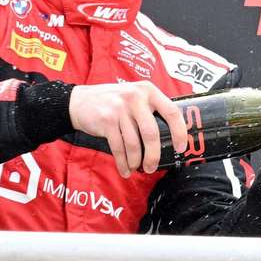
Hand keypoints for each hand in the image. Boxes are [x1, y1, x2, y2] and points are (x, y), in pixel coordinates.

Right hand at [69, 80, 183, 177]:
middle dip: (153, 155)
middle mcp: (136, 97)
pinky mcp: (106, 120)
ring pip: (133, 143)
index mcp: (149, 91)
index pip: (171, 112)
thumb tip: (171, 135)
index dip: (179, 132)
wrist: (79, 101)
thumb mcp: (135, 96)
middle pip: (151, 133)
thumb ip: (151, 108)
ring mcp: (120, 108)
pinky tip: (125, 169)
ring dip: (136, 161)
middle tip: (152, 167)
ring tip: (136, 168)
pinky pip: (119, 147)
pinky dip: (123, 162)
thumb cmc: (113, 102)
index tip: (180, 148)